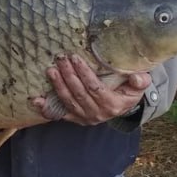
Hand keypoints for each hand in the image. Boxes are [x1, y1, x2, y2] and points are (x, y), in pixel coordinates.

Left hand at [32, 56, 150, 125]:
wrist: (123, 107)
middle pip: (79, 93)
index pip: (95, 88)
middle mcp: (97, 114)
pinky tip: (36, 100)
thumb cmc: (129, 91)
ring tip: (51, 70)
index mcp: (112, 105)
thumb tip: (137, 76)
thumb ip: (140, 81)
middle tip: (60, 58)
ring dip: (58, 85)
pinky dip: (46, 108)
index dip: (84, 74)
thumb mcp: (139, 86)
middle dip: (68, 75)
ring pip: (68, 101)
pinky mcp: (75, 119)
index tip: (75, 58)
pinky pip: (59, 114)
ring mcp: (85, 117)